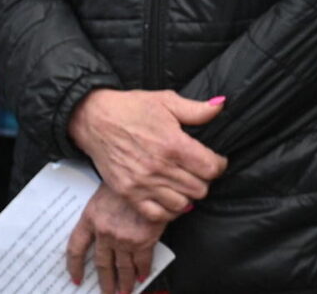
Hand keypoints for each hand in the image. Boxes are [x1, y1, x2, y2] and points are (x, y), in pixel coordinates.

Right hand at [67, 88, 225, 222]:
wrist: (95, 119)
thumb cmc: (131, 108)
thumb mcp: (166, 100)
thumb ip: (196, 109)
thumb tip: (221, 106)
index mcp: (173, 144)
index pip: (211, 168)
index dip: (219, 165)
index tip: (216, 161)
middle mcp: (160, 168)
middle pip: (200, 189)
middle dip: (205, 180)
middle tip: (199, 171)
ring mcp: (143, 184)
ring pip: (182, 205)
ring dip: (187, 195)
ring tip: (184, 183)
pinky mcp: (129, 193)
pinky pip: (157, 215)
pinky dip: (168, 210)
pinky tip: (169, 197)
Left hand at [71, 181, 167, 292]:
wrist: (147, 175)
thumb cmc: (126, 178)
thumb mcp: (104, 190)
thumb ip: (100, 210)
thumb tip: (98, 224)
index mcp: (90, 218)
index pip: (76, 248)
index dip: (75, 266)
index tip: (76, 278)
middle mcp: (105, 232)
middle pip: (102, 264)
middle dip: (105, 281)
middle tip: (107, 292)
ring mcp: (123, 239)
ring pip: (122, 267)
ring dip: (124, 282)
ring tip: (124, 291)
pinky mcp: (143, 241)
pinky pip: (142, 262)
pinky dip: (143, 271)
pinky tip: (142, 276)